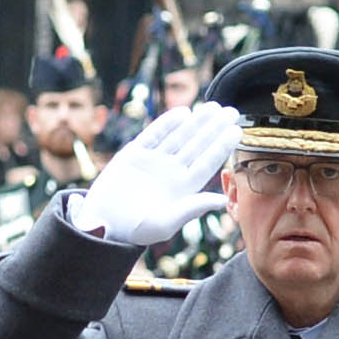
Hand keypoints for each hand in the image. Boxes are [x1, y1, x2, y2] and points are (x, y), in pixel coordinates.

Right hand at [75, 104, 242, 246]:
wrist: (101, 224)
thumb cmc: (135, 230)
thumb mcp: (166, 222)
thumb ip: (193, 208)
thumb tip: (222, 199)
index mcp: (182, 188)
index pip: (207, 163)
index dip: (221, 146)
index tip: (237, 130)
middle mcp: (170, 172)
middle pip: (196, 146)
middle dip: (213, 128)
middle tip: (231, 111)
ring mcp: (153, 161)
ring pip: (178, 137)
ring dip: (195, 122)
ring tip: (212, 107)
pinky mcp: (133, 155)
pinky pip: (153, 135)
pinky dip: (167, 123)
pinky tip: (183, 113)